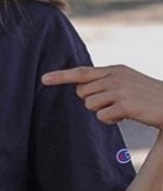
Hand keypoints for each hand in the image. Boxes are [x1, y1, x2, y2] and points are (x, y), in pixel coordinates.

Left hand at [42, 64, 162, 128]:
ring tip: (121, 109)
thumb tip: (81, 92)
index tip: (43, 79)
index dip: (61, 76)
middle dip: (92, 102)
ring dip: (102, 112)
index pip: (82, 72)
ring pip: (90, 105)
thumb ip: (105, 83)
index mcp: (114, 70)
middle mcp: (115, 77)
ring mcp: (121, 90)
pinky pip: (102, 117)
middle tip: (112, 103)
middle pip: (82, 93)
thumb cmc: (146, 97)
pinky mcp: (126, 104)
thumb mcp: (126, 83)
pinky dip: (111, 120)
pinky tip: (126, 116)